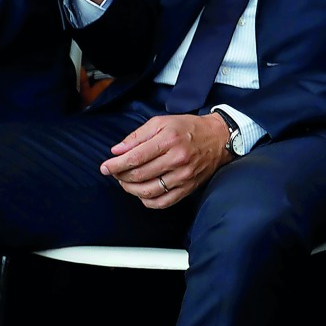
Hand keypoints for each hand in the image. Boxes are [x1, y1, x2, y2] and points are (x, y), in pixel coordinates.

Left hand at [99, 113, 232, 208]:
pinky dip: (147, 201)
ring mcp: (184, 176)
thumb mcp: (162, 123)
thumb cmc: (189, 129)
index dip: (115, 165)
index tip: (105, 167)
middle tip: (115, 173)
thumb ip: (137, 136)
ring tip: (127, 181)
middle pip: (138, 175)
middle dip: (120, 176)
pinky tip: (143, 192)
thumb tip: (116, 151)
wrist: (219, 138)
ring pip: (148, 191)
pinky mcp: (189, 187)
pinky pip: (162, 202)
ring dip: (131, 189)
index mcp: (169, 140)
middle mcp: (177, 159)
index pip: (134, 158)